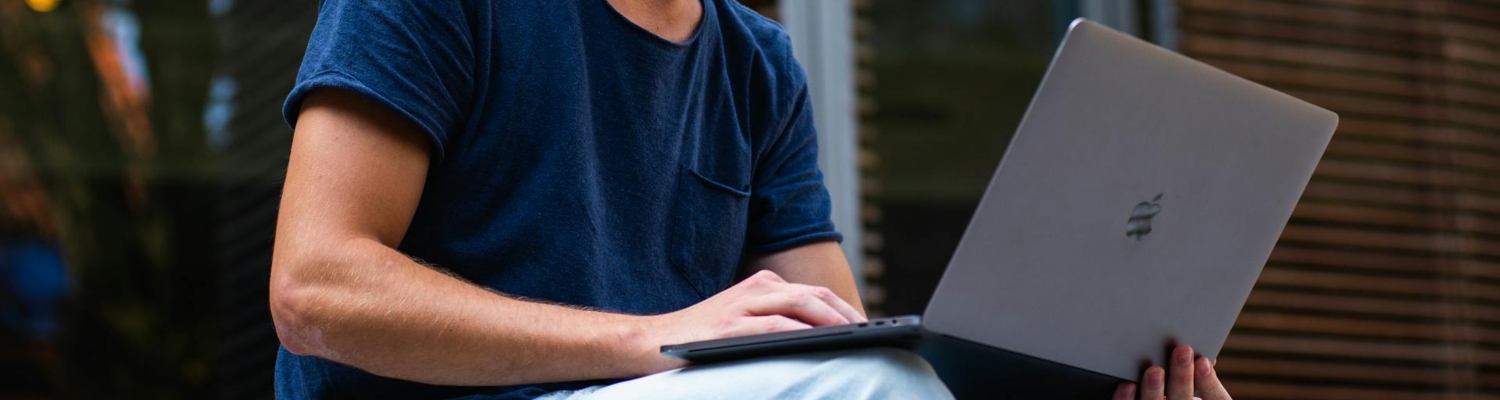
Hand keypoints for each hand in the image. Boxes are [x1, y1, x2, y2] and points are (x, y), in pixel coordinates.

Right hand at [636, 270, 866, 371]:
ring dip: (830, 319)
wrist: (650, 341)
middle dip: (845, 313)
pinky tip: (816, 340)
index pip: (813, 293)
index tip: (866, 326)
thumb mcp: (742, 321)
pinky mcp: (729, 326)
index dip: (843, 308)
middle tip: (869, 332)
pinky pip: (774, 325)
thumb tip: (820, 338)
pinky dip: (799, 331)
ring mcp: (742, 305)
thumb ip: (775, 321)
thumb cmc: (701, 338)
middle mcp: (755, 289)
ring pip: (799, 304)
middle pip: (813, 295)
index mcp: (762, 285)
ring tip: (853, 335)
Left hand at [1113, 345, 1230, 399]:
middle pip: (1182, 399)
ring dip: (1155, 390)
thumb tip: (1201, 353)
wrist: (1149, 399)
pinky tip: (1127, 386)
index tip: (1203, 361)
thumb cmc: (1174, 381)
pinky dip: (1127, 399)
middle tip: (1182, 351)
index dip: (1209, 382)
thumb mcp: (1191, 375)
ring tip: (1154, 370)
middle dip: (1182, 376)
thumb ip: (1196, 367)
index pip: (1214, 397)